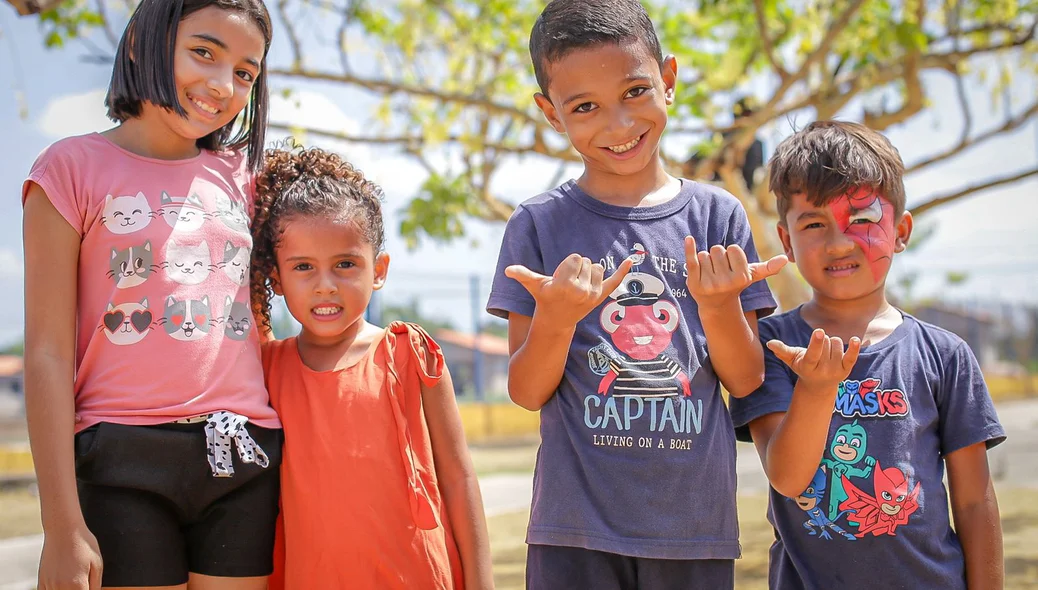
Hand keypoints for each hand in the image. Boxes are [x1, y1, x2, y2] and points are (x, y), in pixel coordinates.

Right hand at [38, 523, 102, 589]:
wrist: (63, 529)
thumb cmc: (83, 544)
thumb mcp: (97, 563)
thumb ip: (96, 584)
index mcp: (77, 584)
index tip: (89, 586)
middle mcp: (60, 587)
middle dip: (79, 589)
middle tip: (83, 581)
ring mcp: (49, 584)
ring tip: (72, 579)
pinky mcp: (41, 580)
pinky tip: (61, 585)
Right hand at [505, 254, 632, 326]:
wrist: (557, 320)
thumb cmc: (544, 298)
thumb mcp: (533, 285)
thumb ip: (522, 275)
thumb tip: (508, 270)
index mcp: (565, 284)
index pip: (576, 258)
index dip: (568, 264)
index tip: (561, 276)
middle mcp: (581, 290)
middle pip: (587, 261)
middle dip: (577, 268)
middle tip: (568, 283)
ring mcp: (593, 295)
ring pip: (598, 268)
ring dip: (588, 272)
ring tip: (577, 284)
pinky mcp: (601, 297)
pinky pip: (615, 281)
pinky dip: (623, 270)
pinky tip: (632, 260)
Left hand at [684, 236, 786, 309]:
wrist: (715, 304)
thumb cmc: (734, 284)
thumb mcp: (751, 276)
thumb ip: (767, 268)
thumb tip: (785, 259)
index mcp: (742, 277)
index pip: (732, 248)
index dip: (730, 254)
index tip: (731, 266)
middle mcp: (726, 282)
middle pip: (717, 249)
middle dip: (717, 257)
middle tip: (719, 271)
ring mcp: (709, 284)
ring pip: (704, 254)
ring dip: (705, 260)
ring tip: (709, 274)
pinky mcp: (694, 284)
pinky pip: (691, 261)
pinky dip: (689, 249)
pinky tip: (689, 239)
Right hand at [767, 328, 860, 391]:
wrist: (819, 385)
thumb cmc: (803, 366)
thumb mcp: (791, 359)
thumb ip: (782, 350)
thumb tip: (770, 343)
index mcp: (807, 366)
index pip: (813, 353)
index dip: (815, 343)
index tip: (819, 331)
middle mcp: (822, 370)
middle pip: (825, 341)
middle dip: (821, 340)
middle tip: (817, 351)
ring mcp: (835, 371)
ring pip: (836, 342)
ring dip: (831, 342)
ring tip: (826, 352)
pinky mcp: (846, 369)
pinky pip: (852, 356)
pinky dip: (855, 348)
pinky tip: (856, 340)